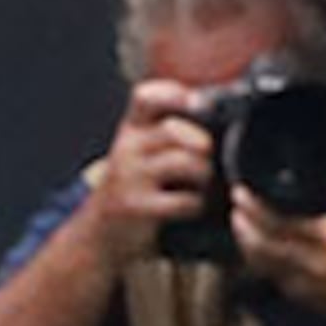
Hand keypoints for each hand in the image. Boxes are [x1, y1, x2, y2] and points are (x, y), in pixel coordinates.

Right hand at [86, 80, 223, 257]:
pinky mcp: (136, 207)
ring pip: (184, 162)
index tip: (200, 102)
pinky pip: (184, 200)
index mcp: (131, 128)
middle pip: (173, 130)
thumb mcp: (142, 150)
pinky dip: (198, 204)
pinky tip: (194, 207)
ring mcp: (129, 177)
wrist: (103, 230)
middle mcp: (127, 147)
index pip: (146, 97)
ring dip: (204, 174)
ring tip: (204, 183)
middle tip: (209, 158)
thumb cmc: (136, 185)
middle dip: (202, 143)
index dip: (173, 94)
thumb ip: (171, 130)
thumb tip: (221, 113)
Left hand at [230, 182, 325, 319]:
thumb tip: (321, 150)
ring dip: (245, 241)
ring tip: (240, 223)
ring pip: (260, 262)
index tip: (243, 191)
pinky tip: (256, 247)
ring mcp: (305, 282)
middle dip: (243, 221)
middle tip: (238, 204)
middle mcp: (313, 260)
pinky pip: (271, 276)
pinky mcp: (303, 297)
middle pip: (260, 241)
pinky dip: (261, 260)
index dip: (252, 205)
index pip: (274, 218)